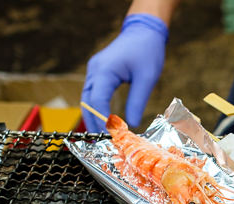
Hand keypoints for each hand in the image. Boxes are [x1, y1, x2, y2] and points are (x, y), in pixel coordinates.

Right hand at [81, 14, 167, 131]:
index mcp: (105, 70)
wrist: (143, 32)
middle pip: (87, 102)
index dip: (102, 120)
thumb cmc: (147, 52)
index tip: (110, 135)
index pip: (97, 100)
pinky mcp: (98, 73)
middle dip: (93, 122)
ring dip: (92, 117)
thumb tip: (131, 124)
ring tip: (102, 136)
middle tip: (103, 142)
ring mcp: (94, 71)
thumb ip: (137, 101)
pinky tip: (103, 121)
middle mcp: (95, 70)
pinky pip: (92, 93)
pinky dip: (95, 108)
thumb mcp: (147, 78)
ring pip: (87, 99)